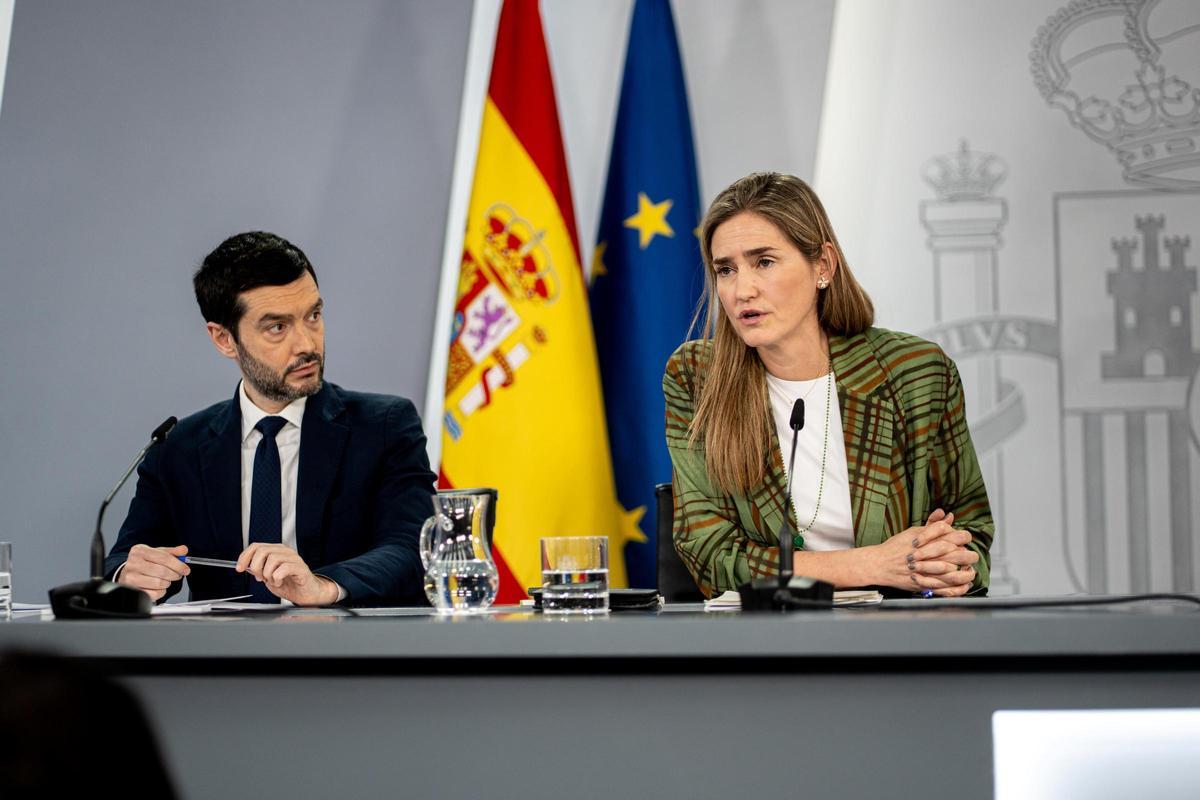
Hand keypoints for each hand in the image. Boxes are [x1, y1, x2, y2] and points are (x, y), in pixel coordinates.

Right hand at [116, 544, 189, 601]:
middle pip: (162, 571)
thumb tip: (184, 550)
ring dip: (167, 583)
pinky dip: (160, 592)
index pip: (164, 557)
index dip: (178, 564)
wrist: (126, 572)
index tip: (186, 569)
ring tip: (166, 580)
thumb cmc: (144, 562)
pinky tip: (158, 587)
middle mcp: (133, 563)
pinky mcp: (132, 590)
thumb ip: (172, 552)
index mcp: (140, 551)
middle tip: (177, 575)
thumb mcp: (156, 553)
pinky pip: (154, 594)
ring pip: (158, 583)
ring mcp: (130, 578)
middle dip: (174, 574)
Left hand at [236, 543, 338, 605]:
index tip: (239, 568)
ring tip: (273, 581)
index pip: (256, 546)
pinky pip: (283, 569)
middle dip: (256, 567)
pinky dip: (277, 579)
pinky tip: (280, 582)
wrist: (306, 594)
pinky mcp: (300, 568)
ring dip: (268, 575)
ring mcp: (294, 558)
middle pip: (262, 551)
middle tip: (260, 578)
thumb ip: (258, 570)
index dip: (244, 557)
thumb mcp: (268, 576)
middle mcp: (285, 552)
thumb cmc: (290, 585)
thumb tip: (245, 565)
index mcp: (277, 551)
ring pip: (272, 559)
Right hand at [862, 514, 978, 595]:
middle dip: (967, 555)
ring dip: (964, 573)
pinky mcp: (921, 585)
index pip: (948, 533)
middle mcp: (923, 554)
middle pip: (952, 553)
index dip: (961, 536)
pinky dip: (957, 588)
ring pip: (950, 573)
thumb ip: (932, 525)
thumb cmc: (896, 547)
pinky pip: (943, 589)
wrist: (879, 564)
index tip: (966, 538)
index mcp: (923, 539)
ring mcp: (922, 571)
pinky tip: (964, 585)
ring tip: (970, 571)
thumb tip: (947, 514)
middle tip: (973, 556)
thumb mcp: (913, 532)